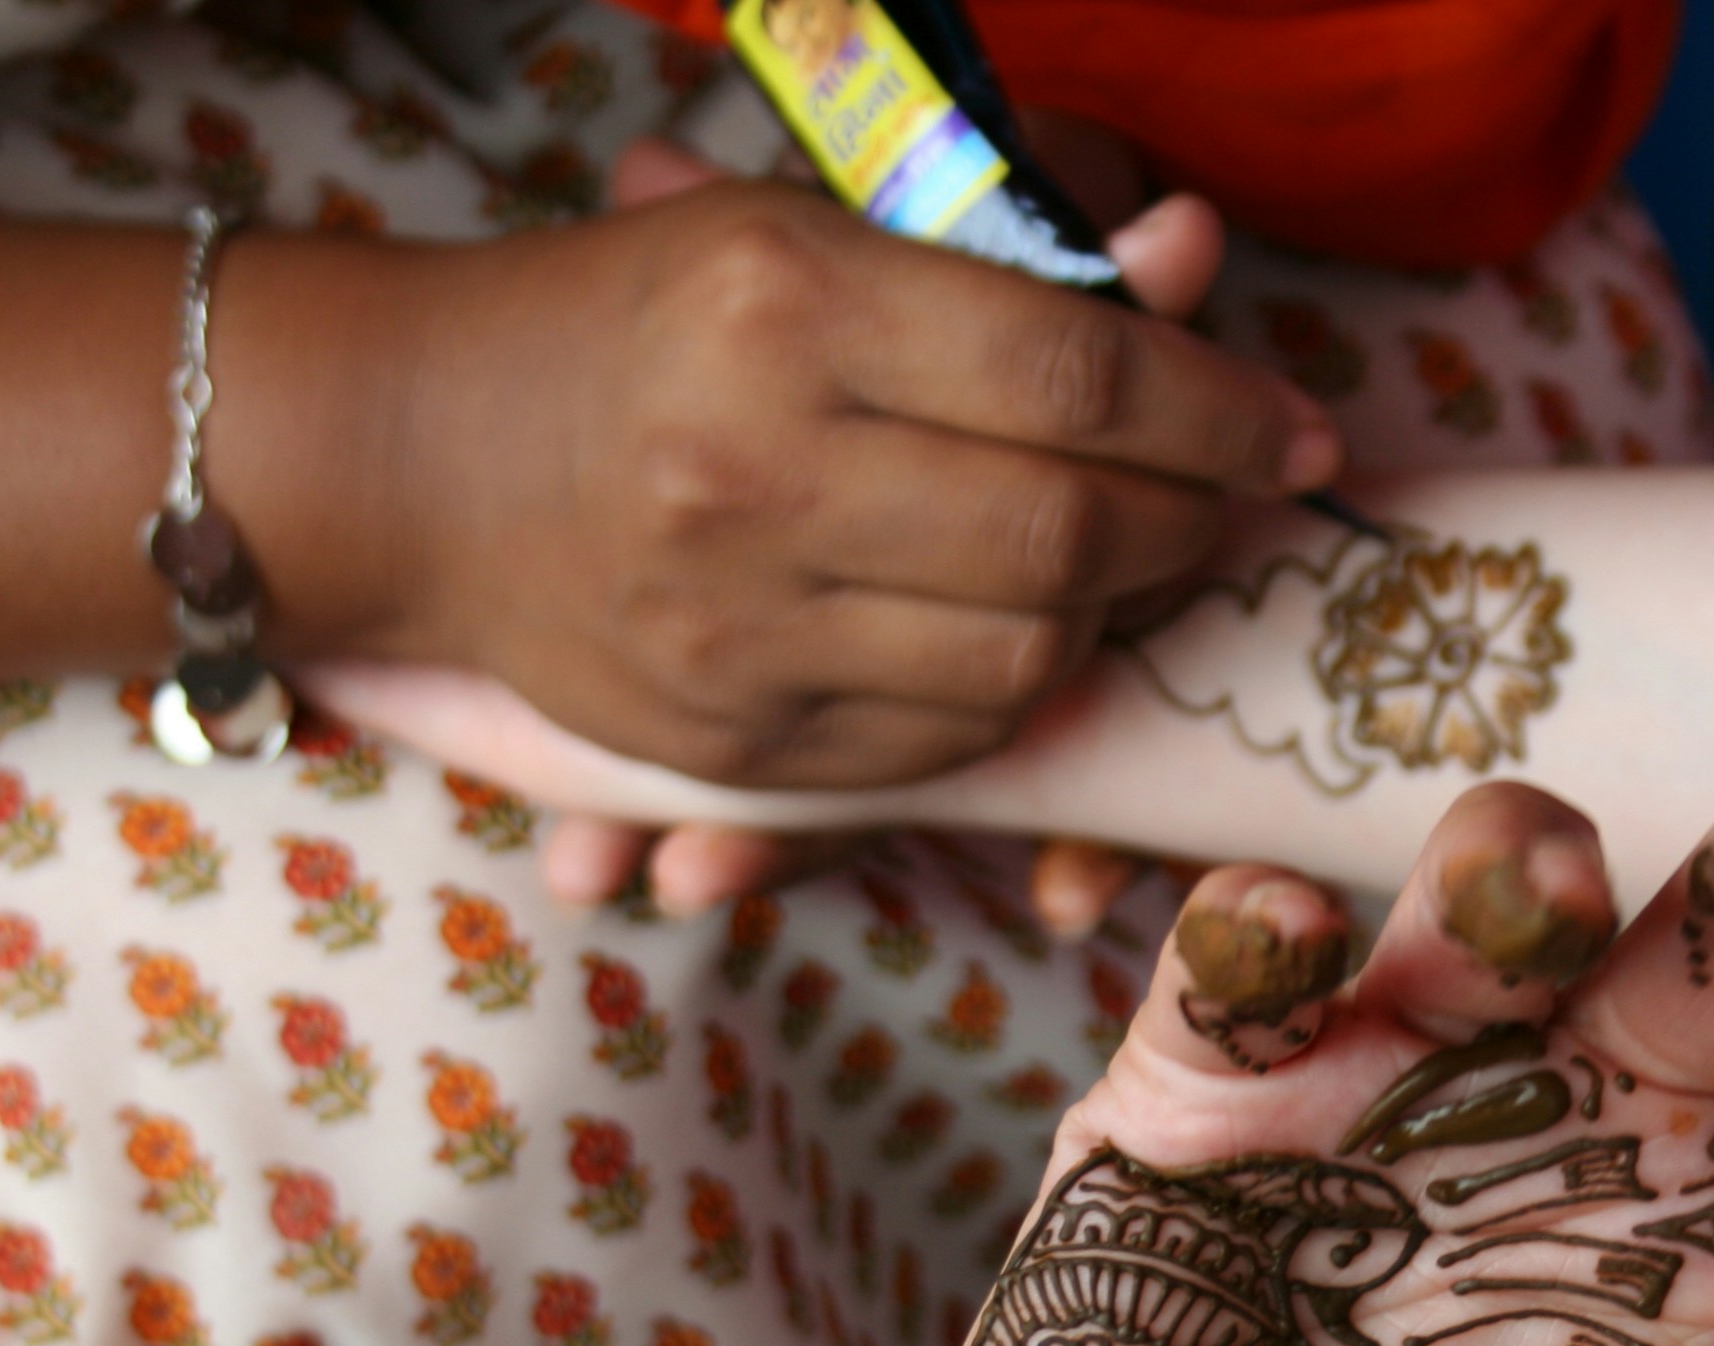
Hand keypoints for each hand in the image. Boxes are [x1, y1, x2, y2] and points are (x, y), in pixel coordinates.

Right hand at [360, 141, 1318, 798]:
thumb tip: (1190, 258)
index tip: (1290, 434)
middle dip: (1187, 523)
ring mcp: (737, 624)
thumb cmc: (640, 319)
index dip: (1221, 411)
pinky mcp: (730, 736)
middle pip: (1071, 534)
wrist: (423, 455)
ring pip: (1028, 655)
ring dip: (1111, 615)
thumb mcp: (804, 237)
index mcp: (785, 304)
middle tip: (1216, 501)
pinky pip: (949, 740)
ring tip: (1110, 557)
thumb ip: (1005, 265)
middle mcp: (757, 469)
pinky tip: (1007, 629)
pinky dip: (1016, 688)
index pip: (1078, 376)